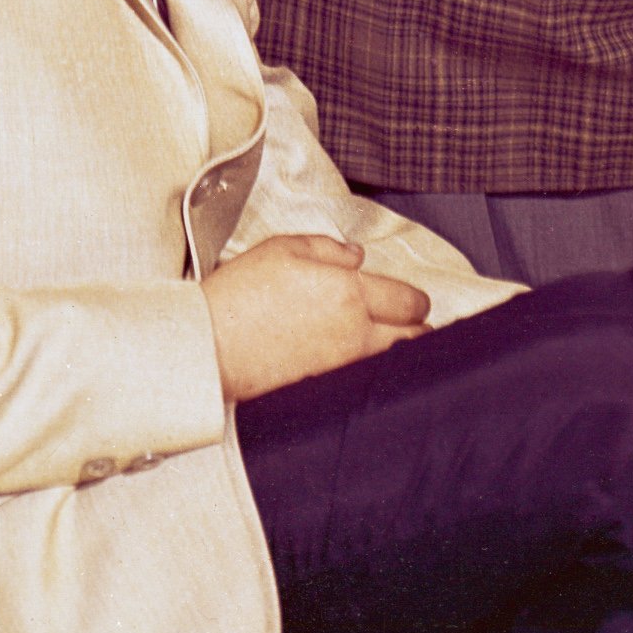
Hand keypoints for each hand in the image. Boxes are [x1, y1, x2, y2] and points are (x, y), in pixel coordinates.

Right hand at [202, 233, 429, 403]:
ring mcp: (345, 363)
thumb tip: (356, 256)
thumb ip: (326, 248)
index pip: (409, 301)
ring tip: (394, 340)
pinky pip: (370, 374)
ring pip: (398, 361)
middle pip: (416, 337)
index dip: (415, 299)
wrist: (213, 345)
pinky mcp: (331, 384)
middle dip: (420, 328)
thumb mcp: (280, 249)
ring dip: (402, 349)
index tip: (410, 298)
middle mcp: (356, 331)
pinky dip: (377, 367)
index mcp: (348, 291)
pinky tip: (362, 357)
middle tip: (411, 321)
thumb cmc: (241, 294)